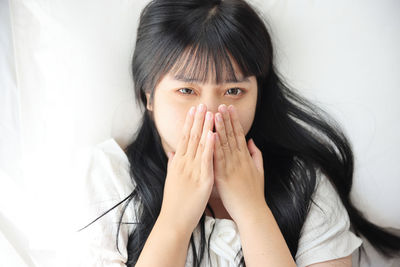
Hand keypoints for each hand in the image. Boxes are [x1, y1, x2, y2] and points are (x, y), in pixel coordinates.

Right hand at [159, 104, 216, 232]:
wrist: (173, 220)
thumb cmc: (174, 201)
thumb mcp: (171, 179)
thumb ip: (173, 164)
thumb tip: (172, 153)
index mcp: (178, 163)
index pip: (184, 138)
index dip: (189, 123)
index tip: (193, 110)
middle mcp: (184, 163)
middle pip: (191, 137)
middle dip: (197, 120)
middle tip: (202, 104)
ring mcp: (192, 171)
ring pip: (199, 145)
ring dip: (204, 127)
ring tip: (209, 112)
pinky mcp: (202, 180)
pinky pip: (206, 160)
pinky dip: (209, 146)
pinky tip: (212, 134)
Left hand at [213, 104, 265, 223]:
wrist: (251, 211)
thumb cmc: (254, 193)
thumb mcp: (259, 171)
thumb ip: (255, 155)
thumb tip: (251, 141)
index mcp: (245, 157)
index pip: (239, 134)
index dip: (234, 121)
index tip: (229, 108)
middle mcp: (238, 159)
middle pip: (232, 135)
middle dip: (226, 119)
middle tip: (221, 104)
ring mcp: (230, 167)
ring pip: (224, 144)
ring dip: (219, 128)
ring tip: (215, 113)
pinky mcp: (222, 176)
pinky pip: (217, 159)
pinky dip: (214, 147)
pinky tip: (210, 135)